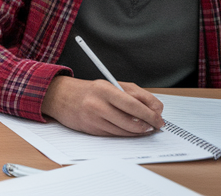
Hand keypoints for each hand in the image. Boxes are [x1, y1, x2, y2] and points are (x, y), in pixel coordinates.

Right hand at [42, 76, 163, 135]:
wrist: (60, 96)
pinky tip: (130, 130)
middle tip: (156, 126)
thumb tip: (155, 109)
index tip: (159, 118)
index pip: (135, 105)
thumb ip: (136, 94)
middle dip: (148, 126)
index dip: (151, 114)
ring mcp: (94, 119)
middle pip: (132, 122)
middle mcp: (98, 105)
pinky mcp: (91, 130)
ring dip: (139, 132)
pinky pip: (115, 135)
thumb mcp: (112, 84)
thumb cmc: (90, 90)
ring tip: (145, 128)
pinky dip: (126, 134)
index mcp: (105, 90)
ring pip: (125, 131)